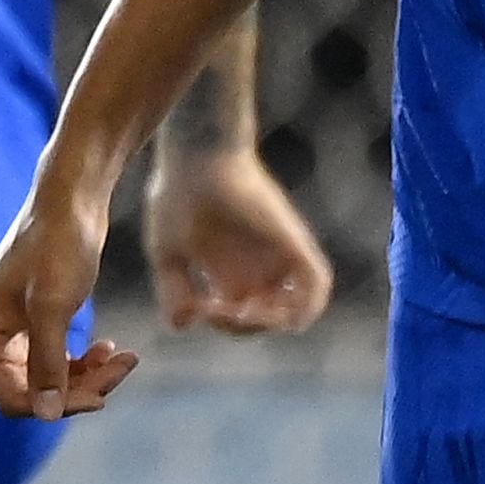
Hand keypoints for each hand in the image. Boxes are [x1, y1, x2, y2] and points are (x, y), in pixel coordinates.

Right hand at [0, 168, 140, 419]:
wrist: (72, 200)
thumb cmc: (58, 245)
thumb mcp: (53, 307)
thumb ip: (47, 363)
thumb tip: (46, 415)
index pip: (13, 399)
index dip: (56, 404)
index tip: (101, 395)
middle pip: (34, 393)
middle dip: (80, 388)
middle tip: (122, 367)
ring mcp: (12, 332)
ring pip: (50, 380)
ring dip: (89, 376)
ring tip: (123, 357)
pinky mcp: (35, 322)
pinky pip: (57, 361)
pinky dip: (85, 361)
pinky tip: (110, 349)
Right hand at [143, 146, 335, 333]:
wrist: (195, 155)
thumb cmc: (176, 195)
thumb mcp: (167, 253)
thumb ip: (174, 291)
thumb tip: (183, 327)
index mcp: (231, 271)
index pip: (242, 316)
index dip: (224, 325)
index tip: (198, 309)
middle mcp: (258, 266)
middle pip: (269, 316)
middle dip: (246, 327)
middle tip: (219, 310)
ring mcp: (278, 254)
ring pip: (299, 306)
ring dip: (274, 321)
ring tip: (246, 313)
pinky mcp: (293, 240)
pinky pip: (317, 282)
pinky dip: (308, 305)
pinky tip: (280, 312)